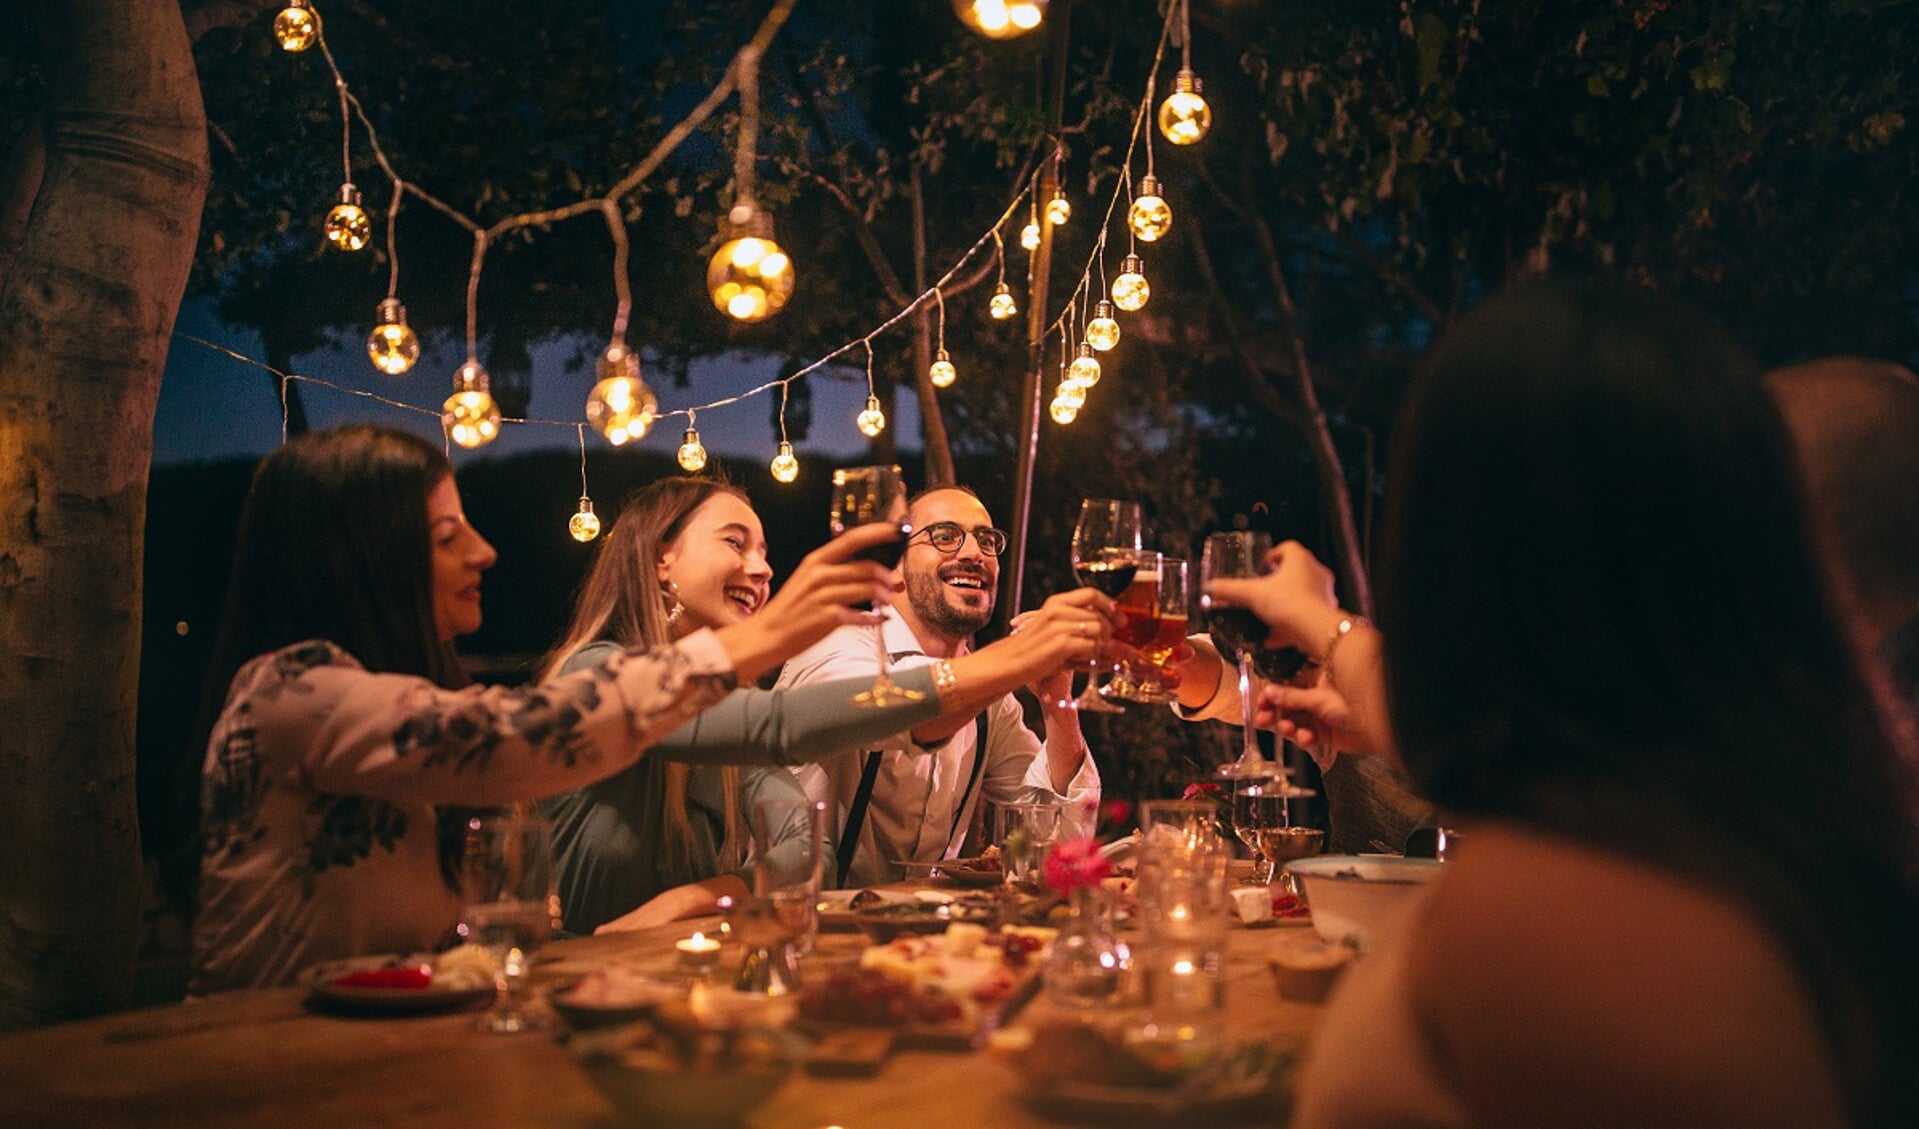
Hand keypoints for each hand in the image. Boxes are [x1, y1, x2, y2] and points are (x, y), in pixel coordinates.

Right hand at [713, 523, 899, 681]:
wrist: (767, 636)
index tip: (896, 531)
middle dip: (887, 575)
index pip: (852, 539)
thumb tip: (870, 570)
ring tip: (888, 601)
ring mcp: (824, 596)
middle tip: (894, 583)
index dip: (878, 533)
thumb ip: (836, 573)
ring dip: (884, 595)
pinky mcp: (829, 618)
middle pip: (866, 567)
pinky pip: (862, 615)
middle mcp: (820, 575)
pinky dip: (875, 618)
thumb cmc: (791, 609)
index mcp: (815, 561)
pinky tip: (879, 619)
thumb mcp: (808, 581)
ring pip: (868, 588)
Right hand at [1004, 588, 1121, 703]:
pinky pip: (1092, 646)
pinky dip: (1099, 656)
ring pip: (1099, 629)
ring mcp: (1059, 626)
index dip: (1110, 606)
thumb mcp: (1054, 630)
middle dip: (1112, 629)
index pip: (1091, 594)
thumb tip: (1109, 633)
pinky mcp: (1062, 643)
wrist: (1009, 662)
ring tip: (1108, 655)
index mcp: (1056, 602)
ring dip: (1107, 644)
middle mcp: (1058, 610)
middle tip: (1116, 641)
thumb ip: (1078, 626)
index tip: (1119, 618)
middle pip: (1099, 614)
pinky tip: (1098, 662)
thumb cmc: (1033, 649)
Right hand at [1203, 540, 1339, 651]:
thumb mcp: (1252, 594)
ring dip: (1285, 604)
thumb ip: (1230, 590)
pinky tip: (1272, 638)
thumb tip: (1210, 588)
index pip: (1288, 548)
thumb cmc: (1289, 602)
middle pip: (1295, 571)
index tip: (1261, 565)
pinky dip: (1289, 626)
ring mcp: (1324, 594)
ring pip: (1302, 595)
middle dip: (1278, 581)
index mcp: (1300, 559)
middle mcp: (1316, 573)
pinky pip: (1305, 617)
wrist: (1315, 630)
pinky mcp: (1326, 615)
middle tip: (1262, 590)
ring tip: (1266, 616)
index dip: (1273, 554)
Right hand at [1253, 675, 1358, 767]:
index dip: (1272, 694)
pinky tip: (1306, 737)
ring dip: (1288, 727)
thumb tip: (1269, 693)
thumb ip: (1292, 698)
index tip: (1261, 702)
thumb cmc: (1360, 702)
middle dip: (1275, 713)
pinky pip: (1306, 736)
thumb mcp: (1319, 698)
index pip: (1286, 685)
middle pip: (1287, 705)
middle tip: (1264, 719)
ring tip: (1287, 729)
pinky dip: (1303, 738)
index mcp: (1317, 678)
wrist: (1379, 728)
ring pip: (1295, 722)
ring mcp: (1320, 715)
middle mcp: (1317, 696)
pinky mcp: (1324, 734)